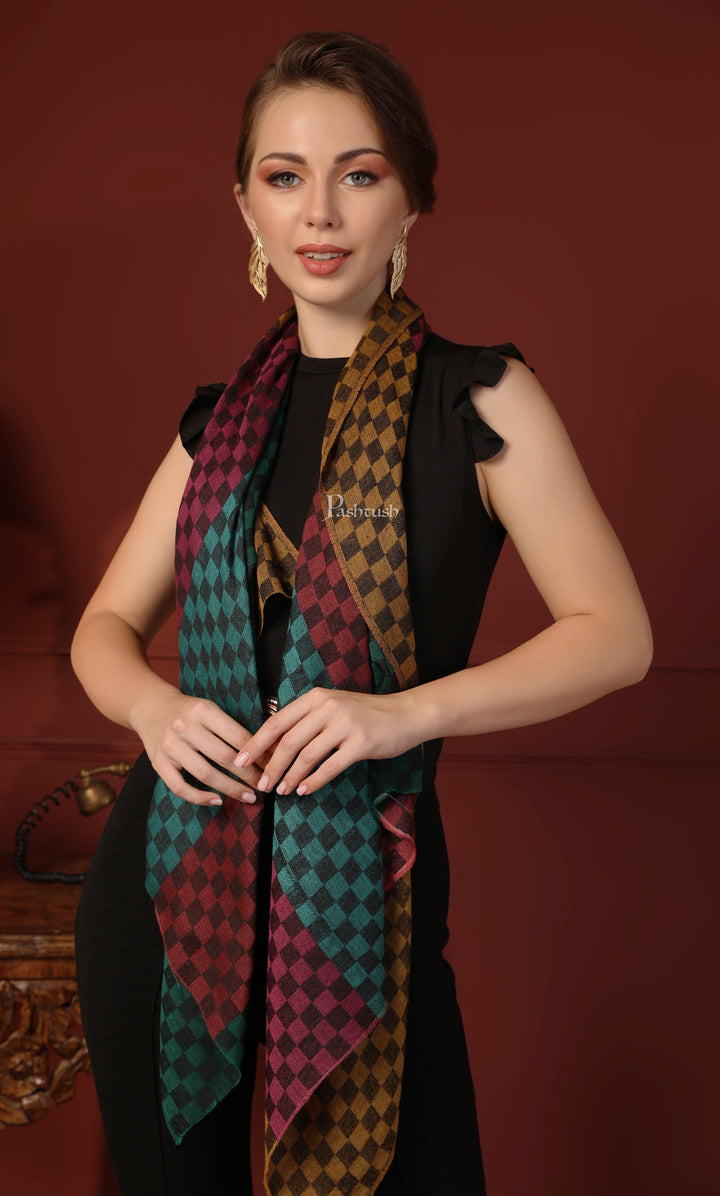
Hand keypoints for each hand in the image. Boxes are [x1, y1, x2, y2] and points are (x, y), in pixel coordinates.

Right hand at [133, 687, 278, 806]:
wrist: (151, 708)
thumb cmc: (189, 711)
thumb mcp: (210, 709)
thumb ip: (232, 728)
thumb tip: (266, 750)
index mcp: (203, 710)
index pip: (237, 736)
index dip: (258, 754)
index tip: (272, 766)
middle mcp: (184, 727)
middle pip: (224, 757)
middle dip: (249, 775)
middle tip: (265, 786)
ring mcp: (170, 746)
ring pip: (205, 774)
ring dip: (231, 789)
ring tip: (249, 797)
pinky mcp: (158, 763)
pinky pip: (180, 787)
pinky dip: (200, 797)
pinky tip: (218, 800)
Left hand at [232, 686, 422, 796]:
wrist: (406, 714)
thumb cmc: (365, 714)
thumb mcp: (333, 706)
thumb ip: (307, 719)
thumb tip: (273, 745)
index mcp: (316, 697)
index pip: (277, 721)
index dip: (256, 743)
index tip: (240, 761)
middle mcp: (328, 707)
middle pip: (288, 741)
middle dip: (270, 766)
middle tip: (260, 785)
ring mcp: (346, 724)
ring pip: (306, 755)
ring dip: (289, 777)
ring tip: (280, 791)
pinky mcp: (361, 742)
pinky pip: (330, 767)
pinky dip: (313, 781)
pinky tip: (304, 790)